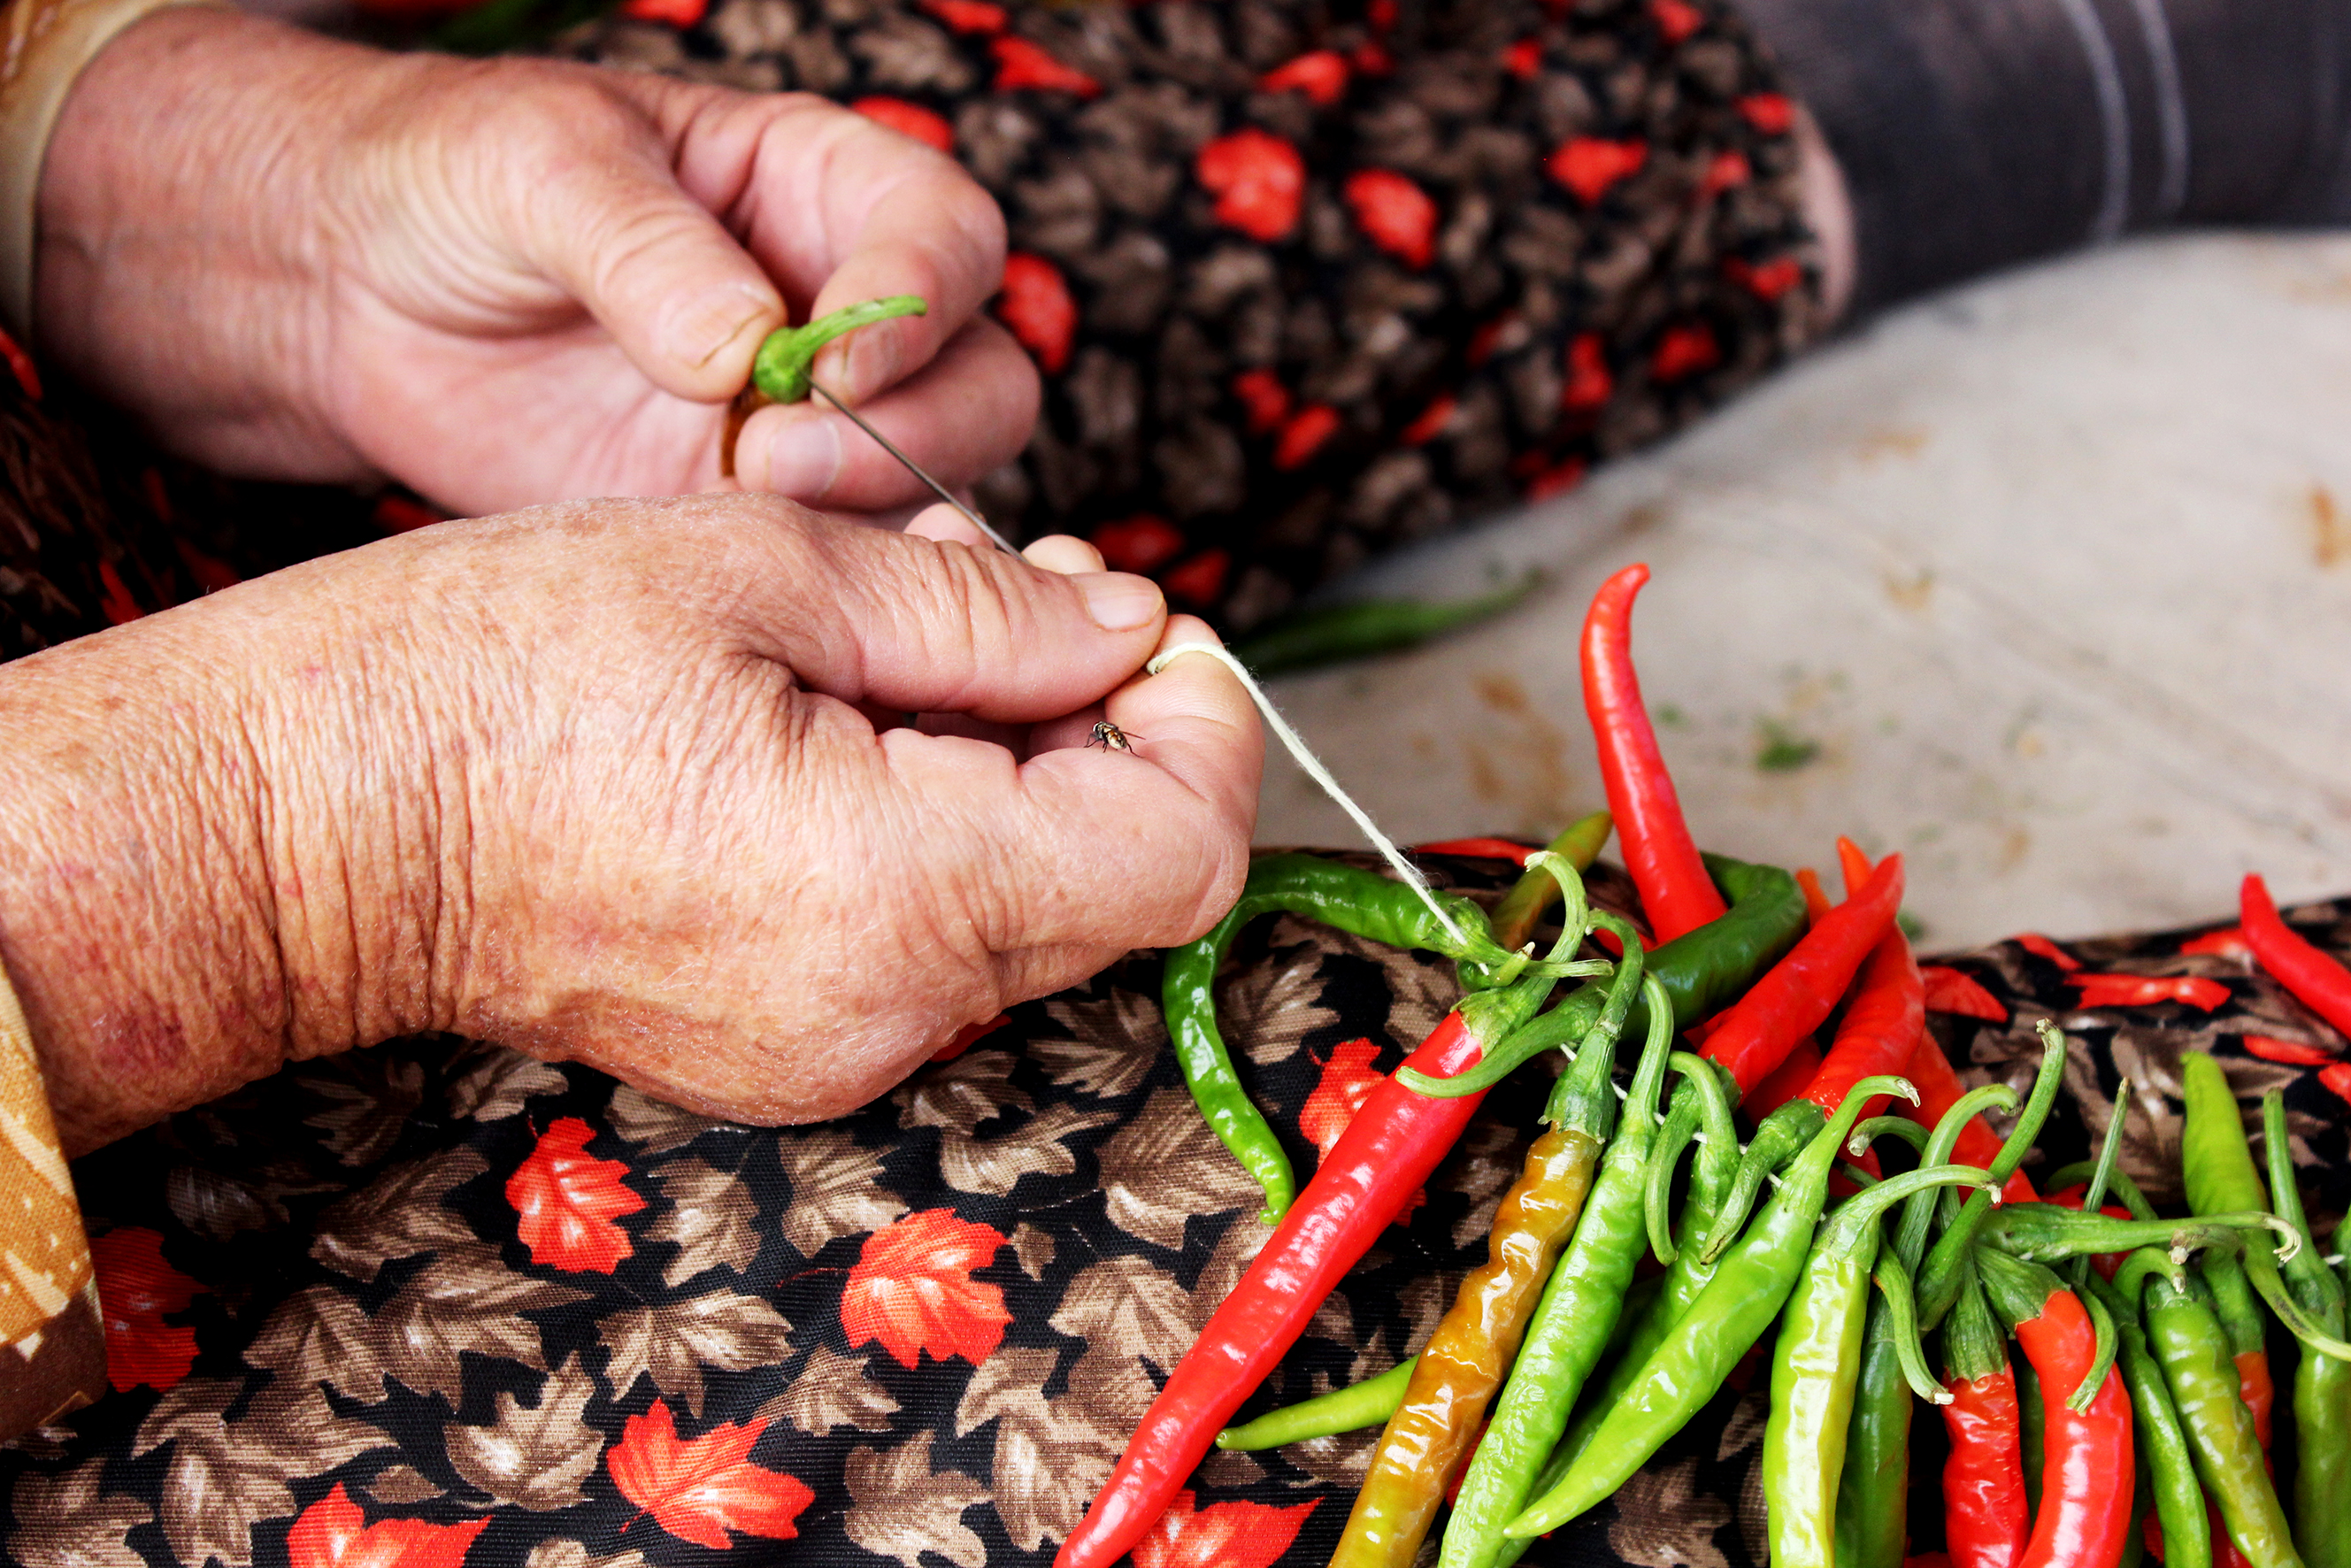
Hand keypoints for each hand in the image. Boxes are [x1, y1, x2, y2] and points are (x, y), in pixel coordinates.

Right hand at [0, 498, 1259, 1152]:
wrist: (299, 825)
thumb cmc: (492, 673)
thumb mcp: (763, 567)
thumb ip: (990, 612)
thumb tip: (1128, 630)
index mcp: (906, 893)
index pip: (1184, 855)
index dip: (1205, 725)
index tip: (1147, 626)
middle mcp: (892, 1012)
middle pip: (1120, 885)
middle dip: (1104, 721)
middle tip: (1006, 583)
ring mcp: (836, 1052)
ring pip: (1032, 909)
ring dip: (1020, 763)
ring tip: (899, 629)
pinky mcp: (785, 1047)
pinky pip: (936, 943)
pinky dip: (942, 827)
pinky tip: (847, 720)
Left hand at [35, 9, 1036, 516]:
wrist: (343, 295)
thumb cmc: (448, 182)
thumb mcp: (537, 169)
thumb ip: (649, 248)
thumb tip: (752, 346)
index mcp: (820, 190)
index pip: (946, 243)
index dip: (921, 304)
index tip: (834, 362)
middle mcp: (844, 314)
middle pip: (978, 381)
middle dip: (911, 429)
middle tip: (773, 457)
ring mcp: (807, 427)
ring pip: (931, 487)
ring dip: (872, 510)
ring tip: (742, 503)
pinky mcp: (751, 522)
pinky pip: (840, 567)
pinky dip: (830, 587)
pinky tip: (757, 585)